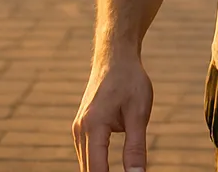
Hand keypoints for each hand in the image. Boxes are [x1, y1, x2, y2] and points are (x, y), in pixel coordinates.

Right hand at [72, 57, 153, 171]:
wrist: (115, 57)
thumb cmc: (130, 81)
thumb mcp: (139, 113)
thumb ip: (136, 147)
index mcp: (93, 127)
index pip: (98, 171)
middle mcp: (80, 131)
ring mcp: (78, 131)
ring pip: (87, 166)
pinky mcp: (82, 129)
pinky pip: (88, 157)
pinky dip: (97, 168)